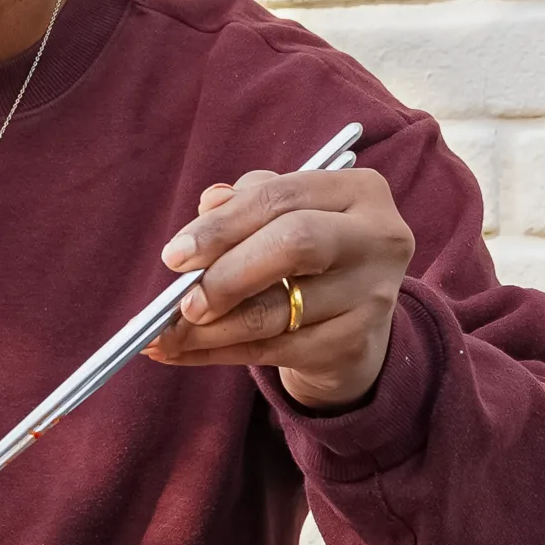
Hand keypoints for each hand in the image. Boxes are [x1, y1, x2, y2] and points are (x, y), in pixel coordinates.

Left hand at [147, 168, 415, 410]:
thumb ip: (243, 204)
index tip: (174, 256)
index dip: (222, 225)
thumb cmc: (305, 256)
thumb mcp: (279, 218)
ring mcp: (374, 295)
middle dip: (225, 274)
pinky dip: (221, 353)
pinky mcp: (357, 343)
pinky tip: (185, 352)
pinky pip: (275, 351)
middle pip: (293, 244)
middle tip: (181, 301)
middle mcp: (378, 238)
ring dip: (212, 328)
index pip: (280, 196)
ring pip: (279, 311)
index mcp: (358, 190)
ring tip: (165, 335)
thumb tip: (207, 204)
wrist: (352, 323)